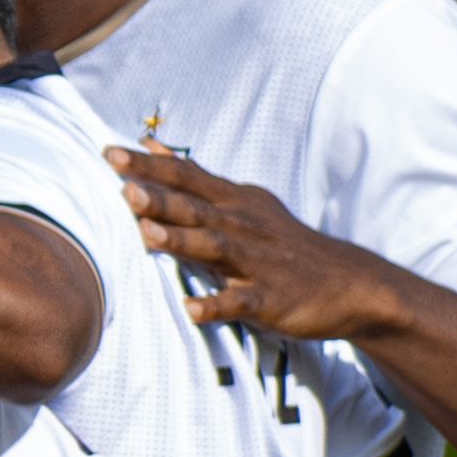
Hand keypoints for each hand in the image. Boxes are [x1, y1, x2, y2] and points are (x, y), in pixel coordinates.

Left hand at [108, 144, 415, 347]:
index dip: (148, 164)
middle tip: (121, 184)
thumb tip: (152, 146)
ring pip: (214, 248)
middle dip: (158, 196)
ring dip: (180, 241)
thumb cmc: (280, 243)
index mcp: (233, 203)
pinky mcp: (270, 298)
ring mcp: (256, 262)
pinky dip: (215, 306)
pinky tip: (191, 310)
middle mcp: (242, 226)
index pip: (186, 176)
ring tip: (146, 234)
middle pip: (194, 207)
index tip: (108, 151)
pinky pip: (240, 303)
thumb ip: (194, 179)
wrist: (348, 282)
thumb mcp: (241, 202)